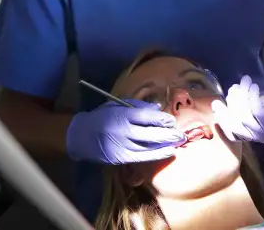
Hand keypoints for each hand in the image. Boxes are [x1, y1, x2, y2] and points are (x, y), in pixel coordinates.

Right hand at [66, 99, 186, 163]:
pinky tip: (167, 152)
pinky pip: (142, 157)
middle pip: (151, 134)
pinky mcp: (121, 158)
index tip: (172, 120)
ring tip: (178, 143)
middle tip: (181, 134)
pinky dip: (156, 155)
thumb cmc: (102, 116)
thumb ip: (138, 106)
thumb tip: (157, 108)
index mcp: (122, 115)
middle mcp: (123, 131)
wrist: (81, 136)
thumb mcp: (117, 105)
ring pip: (148, 147)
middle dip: (168, 134)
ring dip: (165, 146)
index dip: (162, 119)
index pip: (146, 117)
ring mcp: (122, 146)